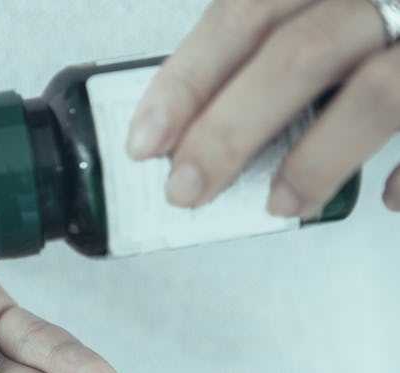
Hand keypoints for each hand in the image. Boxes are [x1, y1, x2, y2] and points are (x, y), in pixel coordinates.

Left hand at [127, 0, 399, 215]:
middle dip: (229, 132)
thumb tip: (198, 123)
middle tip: (186, 189)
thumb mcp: (321, 8)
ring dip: (315, 161)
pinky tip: (386, 197)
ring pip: (376, 95)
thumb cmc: (379, 20)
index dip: (187, 80)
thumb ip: (278, 41)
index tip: (145, 140)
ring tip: (279, 205)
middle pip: (297, 55)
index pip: (242, 13)